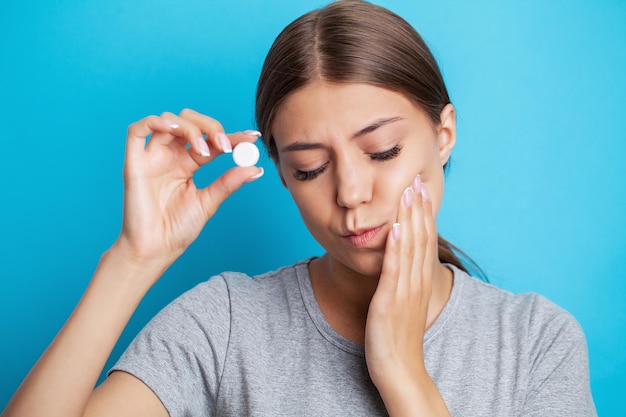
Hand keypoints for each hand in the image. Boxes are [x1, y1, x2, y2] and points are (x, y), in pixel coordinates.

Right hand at [114, 109, 262, 272]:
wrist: (155, 250)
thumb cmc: (177, 230)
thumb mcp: (208, 202)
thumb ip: (229, 182)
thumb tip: (255, 168)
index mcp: (188, 163)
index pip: (211, 141)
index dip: (232, 136)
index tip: (252, 137)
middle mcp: (170, 155)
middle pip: (190, 122)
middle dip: (210, 127)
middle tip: (226, 146)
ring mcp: (152, 157)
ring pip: (168, 121)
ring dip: (190, 127)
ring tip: (204, 149)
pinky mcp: (134, 163)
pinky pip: (136, 131)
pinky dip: (154, 122)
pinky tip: (172, 129)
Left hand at [365, 174, 448, 415]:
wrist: (400, 369)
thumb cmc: (398, 338)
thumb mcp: (404, 304)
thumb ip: (404, 282)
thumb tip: (400, 263)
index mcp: (419, 281)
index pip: (424, 240)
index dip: (423, 213)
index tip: (421, 188)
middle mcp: (416, 282)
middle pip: (420, 238)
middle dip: (418, 207)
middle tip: (416, 179)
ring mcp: (404, 290)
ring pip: (410, 247)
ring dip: (409, 218)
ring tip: (407, 192)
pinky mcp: (390, 300)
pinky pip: (394, 269)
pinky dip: (396, 247)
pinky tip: (395, 227)